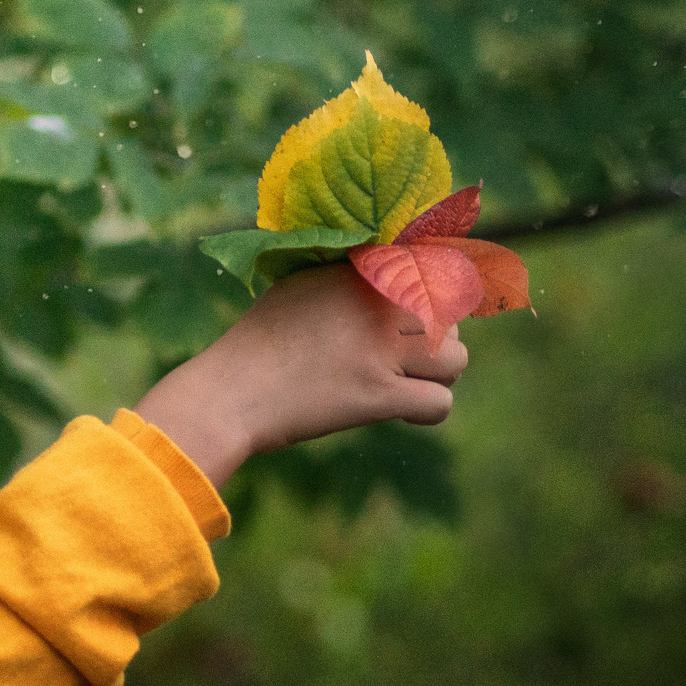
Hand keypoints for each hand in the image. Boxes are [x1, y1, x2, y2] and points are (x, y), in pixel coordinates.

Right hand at [134, 262, 470, 485]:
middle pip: (450, 318)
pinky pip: (440, 404)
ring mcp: (379, 349)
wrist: (229, 393)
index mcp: (357, 273)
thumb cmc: (257, 345)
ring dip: (439, 375)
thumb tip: (384, 272)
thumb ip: (345, 278)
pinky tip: (404, 414)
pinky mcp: (378, 394)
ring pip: (456, 360)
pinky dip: (427, 413)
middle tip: (406, 358)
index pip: (434, 271)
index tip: (426, 316)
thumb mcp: (298, 287)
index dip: (440, 296)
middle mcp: (374, 304)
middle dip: (436, 341)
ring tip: (407, 383)